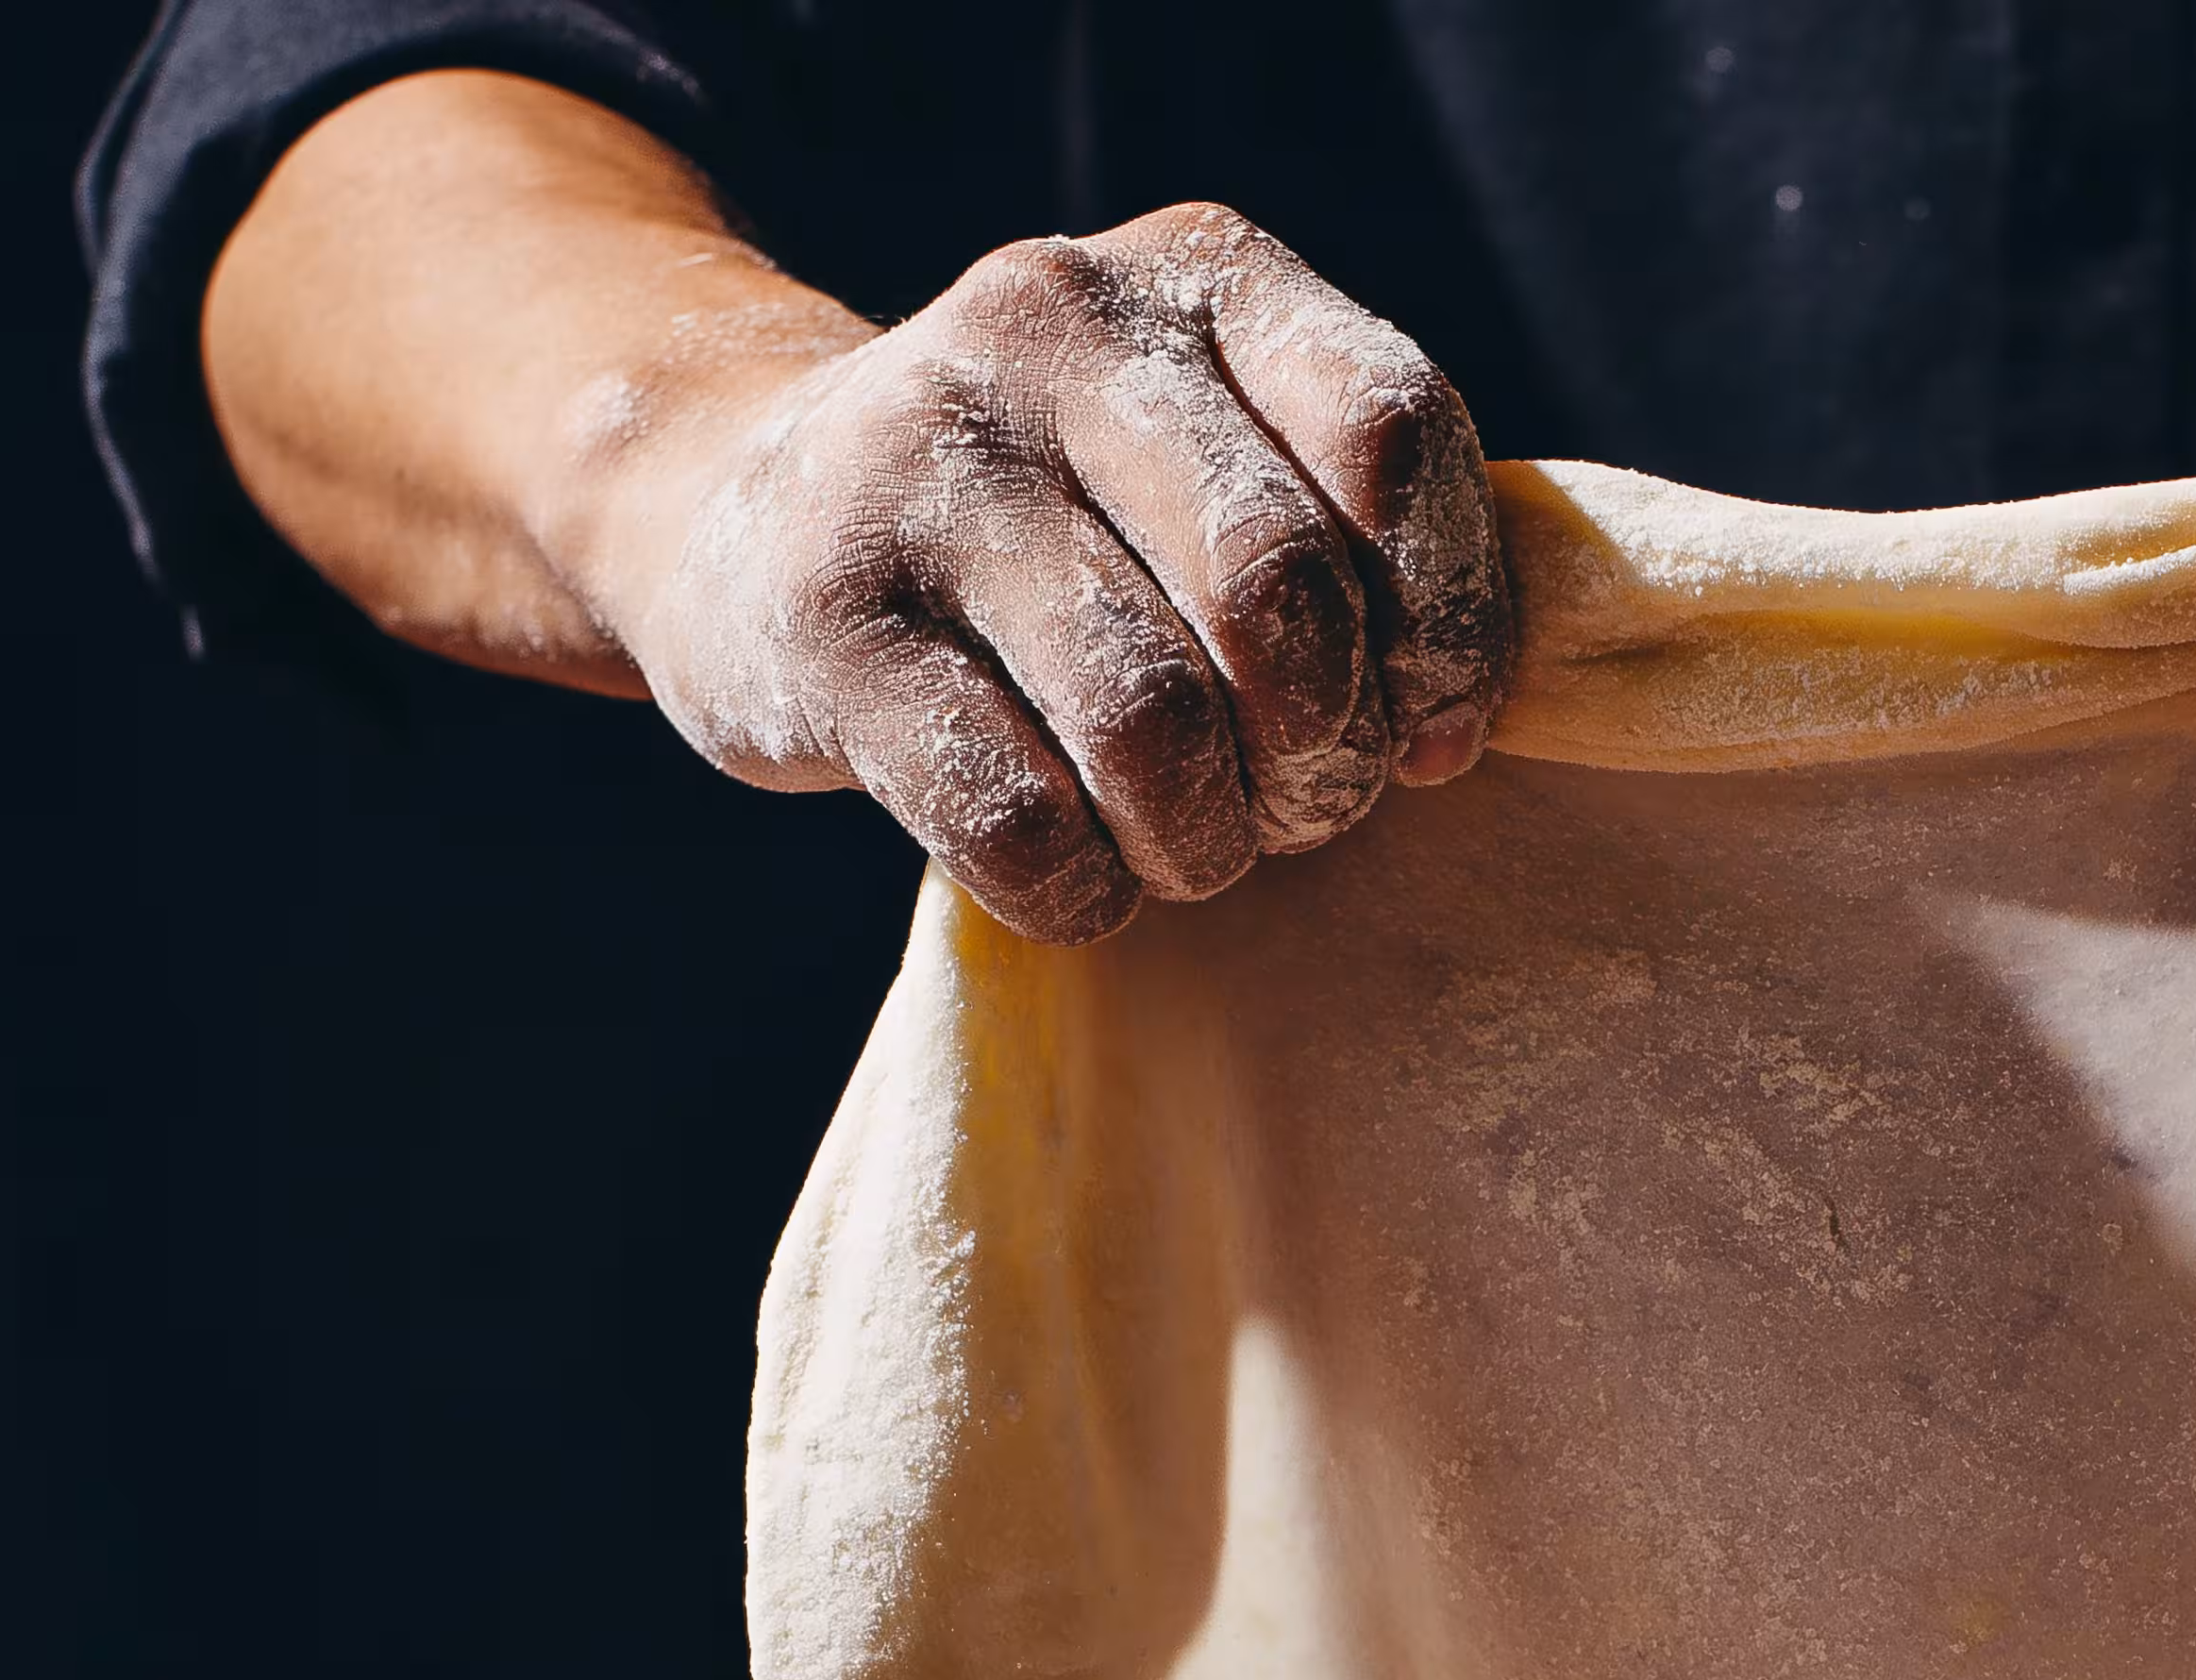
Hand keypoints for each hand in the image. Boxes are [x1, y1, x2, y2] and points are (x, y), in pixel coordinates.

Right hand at [570, 205, 1512, 937]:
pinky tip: (1077, 870)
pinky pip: (1019, 823)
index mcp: (1201, 274)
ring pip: (1152, 725)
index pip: (1395, 436)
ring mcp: (922, 462)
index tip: (1422, 728)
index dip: (1447, 625)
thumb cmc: (1067, 534)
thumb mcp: (1220, 466)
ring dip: (1206, 842)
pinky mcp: (825, 618)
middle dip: (1322, 760)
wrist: (748, 514)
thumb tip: (1446, 730)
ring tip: (1191, 846)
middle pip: (1281, 597)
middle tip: (1296, 809)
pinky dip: (1083, 890)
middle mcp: (1057, 327)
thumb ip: (1361, 549)